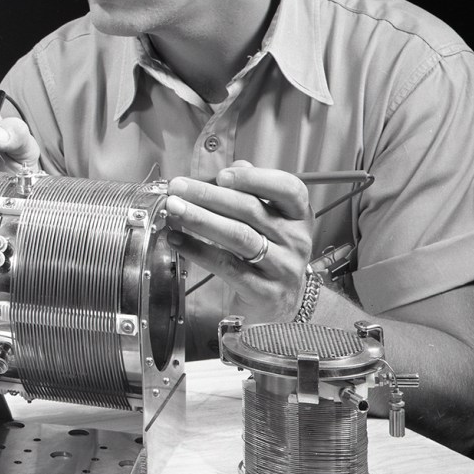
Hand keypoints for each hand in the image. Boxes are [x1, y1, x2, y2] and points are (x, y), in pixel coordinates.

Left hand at [164, 161, 311, 319]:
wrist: (282, 306)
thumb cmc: (269, 256)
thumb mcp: (269, 223)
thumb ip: (253, 193)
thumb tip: (233, 167)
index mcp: (299, 217)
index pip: (288, 189)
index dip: (255, 179)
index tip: (222, 175)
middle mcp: (296, 240)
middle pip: (251, 210)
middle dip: (209, 196)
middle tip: (178, 187)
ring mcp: (283, 267)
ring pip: (239, 236)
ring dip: (201, 219)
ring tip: (174, 208)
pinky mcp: (265, 291)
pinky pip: (227, 266)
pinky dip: (198, 250)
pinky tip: (176, 239)